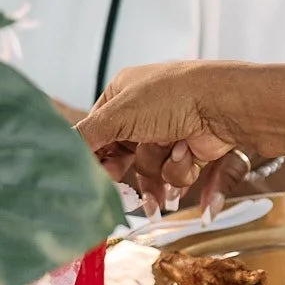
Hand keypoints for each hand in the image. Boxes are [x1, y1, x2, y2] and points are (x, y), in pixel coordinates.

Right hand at [76, 61, 253, 211]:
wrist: (226, 106)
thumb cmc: (174, 97)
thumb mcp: (118, 114)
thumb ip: (85, 137)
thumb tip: (58, 153)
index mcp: (123, 94)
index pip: (97, 133)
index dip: (95, 157)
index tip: (92, 176)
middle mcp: (145, 113)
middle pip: (124, 157)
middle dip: (130, 173)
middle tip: (125, 189)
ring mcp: (169, 133)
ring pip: (151, 171)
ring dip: (162, 168)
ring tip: (176, 152)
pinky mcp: (192, 152)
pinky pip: (176, 175)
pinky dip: (183, 168)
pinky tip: (191, 153)